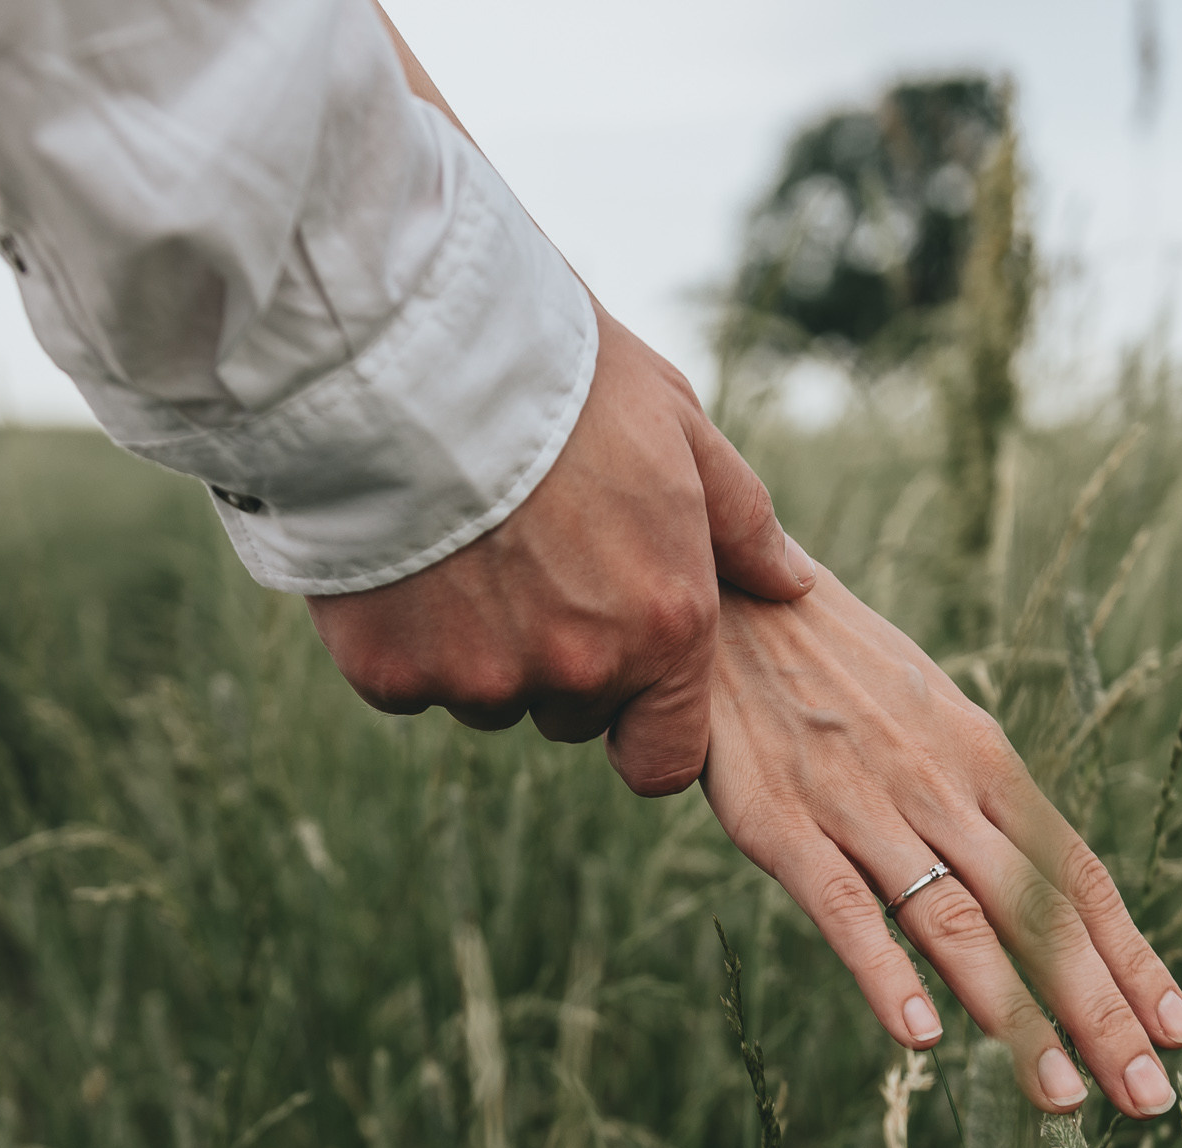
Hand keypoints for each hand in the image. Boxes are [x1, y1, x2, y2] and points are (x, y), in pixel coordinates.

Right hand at [307, 304, 815, 795]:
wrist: (417, 352)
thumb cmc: (565, 378)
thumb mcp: (680, 428)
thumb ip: (742, 522)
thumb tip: (793, 583)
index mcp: (663, 626)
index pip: (661, 760)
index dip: (643, 726)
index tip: (622, 676)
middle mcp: (577, 670)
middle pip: (568, 712)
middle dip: (558, 659)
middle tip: (530, 556)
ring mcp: (477, 678)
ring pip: (484, 695)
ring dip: (479, 646)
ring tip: (464, 540)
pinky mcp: (389, 672)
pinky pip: (404, 680)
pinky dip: (404, 635)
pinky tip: (406, 551)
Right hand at [702, 570, 1181, 1117]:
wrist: (729, 592)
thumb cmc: (831, 663)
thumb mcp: (928, 712)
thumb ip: (974, 796)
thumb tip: (1030, 877)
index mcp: (982, 760)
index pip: (1076, 874)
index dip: (1131, 957)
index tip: (1180, 1031)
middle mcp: (939, 787)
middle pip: (1037, 912)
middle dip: (1100, 1008)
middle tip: (1147, 1098)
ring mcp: (862, 805)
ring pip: (956, 920)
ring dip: (1015, 1014)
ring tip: (1062, 1093)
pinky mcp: (781, 822)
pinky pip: (843, 907)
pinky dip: (886, 972)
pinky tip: (922, 1035)